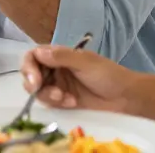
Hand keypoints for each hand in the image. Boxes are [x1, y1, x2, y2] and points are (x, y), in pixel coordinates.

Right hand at [20, 45, 141, 113]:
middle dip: (36, 85)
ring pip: (38, 90)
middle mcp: (55, 69)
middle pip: (31, 74)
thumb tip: (38, 52)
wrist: (125, 96)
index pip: (33, 57)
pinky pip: (49, 102)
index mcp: (58, 55)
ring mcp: (58, 85)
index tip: (35, 81)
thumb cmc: (107, 74)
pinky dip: (57, 103)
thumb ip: (61, 57)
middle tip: (50, 93)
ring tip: (64, 98)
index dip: (29, 68)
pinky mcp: (63, 100)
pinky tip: (71, 102)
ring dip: (47, 95)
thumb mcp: (85, 63)